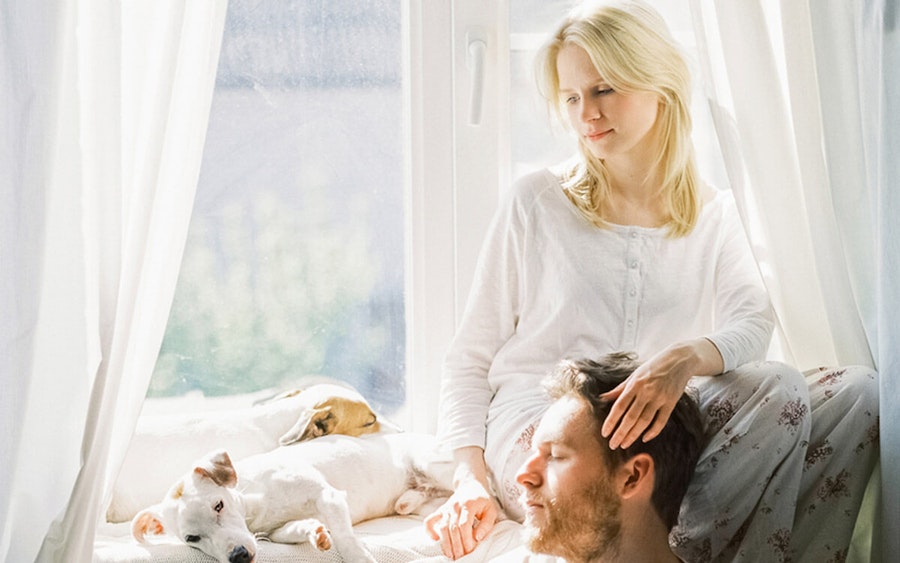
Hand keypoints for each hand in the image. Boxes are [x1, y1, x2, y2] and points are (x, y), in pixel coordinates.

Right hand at [424, 477, 498, 558]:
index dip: (466, 539)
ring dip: (446, 543)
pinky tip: (436, 539)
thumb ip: (486, 524)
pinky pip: (430, 521)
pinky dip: (430, 531)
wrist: (470, 485)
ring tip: (451, 555)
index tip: (470, 549)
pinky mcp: (440, 510)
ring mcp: (446, 508)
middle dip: (456, 545)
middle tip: (460, 557)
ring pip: (442, 527)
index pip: (464, 525)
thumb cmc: (482, 500)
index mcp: (468, 505)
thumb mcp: (491, 510)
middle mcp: (455, 506)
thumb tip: (477, 538)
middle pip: (452, 528)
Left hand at [600, 340, 720, 448]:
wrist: (680, 360)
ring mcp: (660, 398)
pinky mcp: (671, 403)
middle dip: (620, 433)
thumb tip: (602, 398)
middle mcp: (646, 392)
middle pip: (631, 417)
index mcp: (634, 384)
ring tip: (624, 444)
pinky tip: (644, 438)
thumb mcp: (634, 374)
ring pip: (644, 422)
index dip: (611, 421)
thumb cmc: (653, 367)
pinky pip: (661, 421)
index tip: (604, 433)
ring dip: (633, 435)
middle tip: (612, 445)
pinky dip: (653, 431)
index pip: (619, 406)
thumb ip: (619, 389)